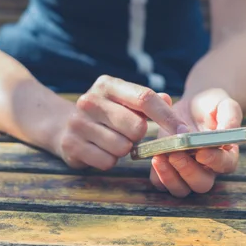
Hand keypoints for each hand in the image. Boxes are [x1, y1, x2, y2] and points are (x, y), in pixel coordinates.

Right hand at [55, 75, 185, 170]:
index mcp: (107, 85)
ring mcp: (78, 123)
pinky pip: (107, 161)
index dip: (167, 116)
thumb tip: (169, 100)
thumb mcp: (124, 100)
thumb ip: (149, 101)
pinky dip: (110, 160)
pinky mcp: (71, 145)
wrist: (62, 124)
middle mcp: (90, 100)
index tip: (183, 131)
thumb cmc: (105, 112)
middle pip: (136, 127)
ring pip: (123, 147)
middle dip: (139, 136)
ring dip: (124, 149)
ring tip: (112, 140)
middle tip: (129, 134)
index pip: (145, 98)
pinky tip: (100, 150)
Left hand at [149, 88, 242, 196]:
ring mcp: (187, 172)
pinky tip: (154, 157)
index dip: (214, 161)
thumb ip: (230, 117)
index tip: (201, 152)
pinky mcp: (169, 169)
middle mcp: (208, 169)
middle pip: (202, 184)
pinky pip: (161, 183)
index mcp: (226, 155)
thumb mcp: (225, 105)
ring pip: (181, 189)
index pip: (225, 165)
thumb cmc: (212, 105)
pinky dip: (157, 175)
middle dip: (188, 171)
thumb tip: (227, 133)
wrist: (193, 105)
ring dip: (170, 177)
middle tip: (176, 154)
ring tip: (160, 158)